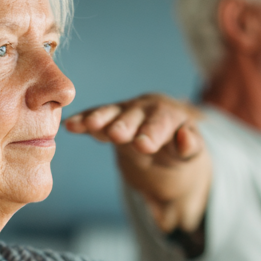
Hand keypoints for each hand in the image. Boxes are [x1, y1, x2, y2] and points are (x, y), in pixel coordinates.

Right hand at [65, 93, 203, 164]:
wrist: (161, 134)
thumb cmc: (176, 144)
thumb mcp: (189, 151)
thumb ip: (190, 145)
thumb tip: (185, 137)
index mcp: (168, 116)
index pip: (161, 124)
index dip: (152, 133)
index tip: (144, 145)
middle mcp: (145, 110)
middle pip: (134, 117)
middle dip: (125, 125)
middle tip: (117, 134)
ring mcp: (124, 112)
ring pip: (112, 114)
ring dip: (100, 119)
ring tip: (90, 126)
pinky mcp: (108, 118)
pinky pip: (94, 118)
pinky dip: (83, 121)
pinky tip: (70, 125)